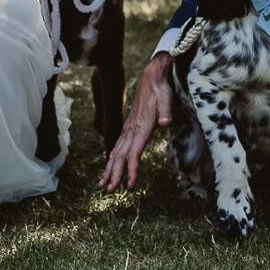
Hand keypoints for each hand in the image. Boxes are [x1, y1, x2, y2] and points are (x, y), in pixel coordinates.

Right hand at [99, 53, 172, 190]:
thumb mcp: (167, 97)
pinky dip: (112, 159)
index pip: (134, 153)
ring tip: (102, 186)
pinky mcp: (129, 128)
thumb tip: (165, 122)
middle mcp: (132, 130)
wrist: (151, 77)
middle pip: (120, 156)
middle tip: (108, 192)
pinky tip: (109, 167)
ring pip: (116, 153)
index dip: (131, 170)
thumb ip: (166, 111)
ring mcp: (128, 129)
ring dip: (109, 170)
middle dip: (114, 175)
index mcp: (141, 127)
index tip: (129, 185)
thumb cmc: (161, 89)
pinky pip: (118, 147)